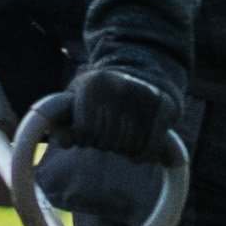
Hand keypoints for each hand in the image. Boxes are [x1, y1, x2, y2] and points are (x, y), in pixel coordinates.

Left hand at [67, 63, 185, 160]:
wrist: (140, 70)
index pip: (85, 132)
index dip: (84, 138)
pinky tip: (136, 152)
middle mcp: (119, 87)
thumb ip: (61, 122)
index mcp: (92, 85)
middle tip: (107, 134)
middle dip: (104, 143)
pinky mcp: (163, 107)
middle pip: (107, 141)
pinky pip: (149, 147)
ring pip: (129, 146)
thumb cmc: (99, 93)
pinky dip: (142, 155)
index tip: (86, 134)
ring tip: (122, 135)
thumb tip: (63, 141)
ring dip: (123, 148)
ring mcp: (143, 96)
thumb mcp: (76, 100)